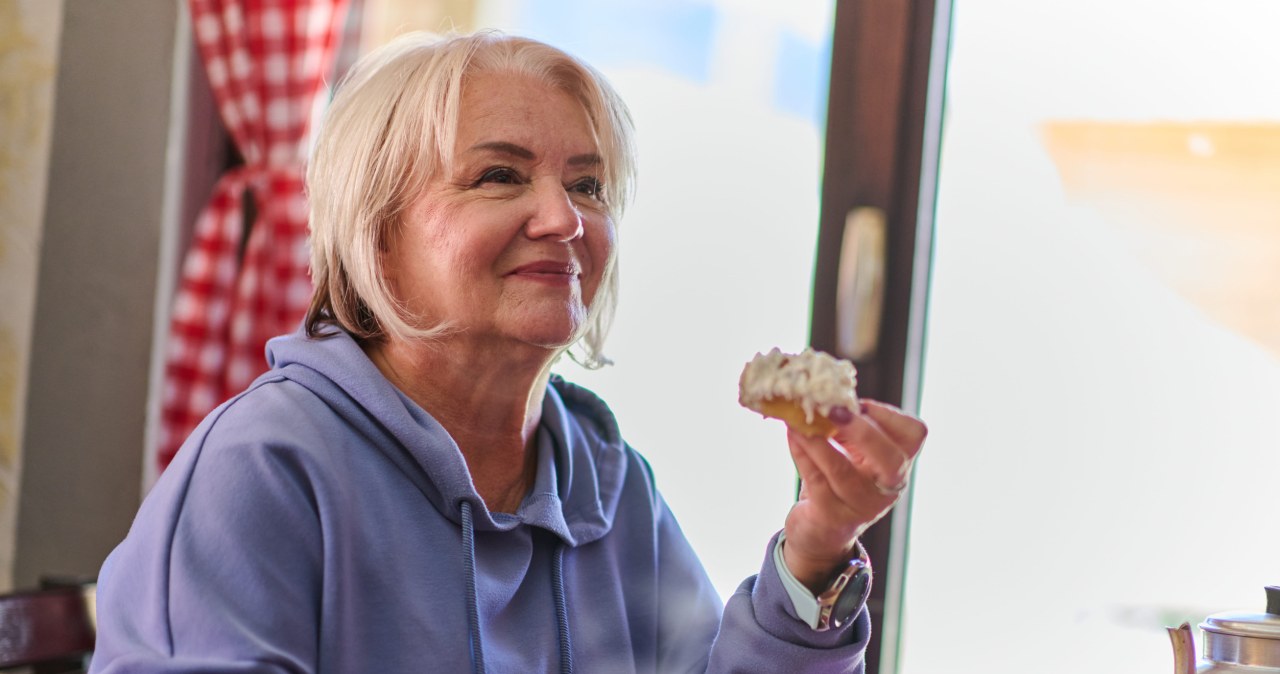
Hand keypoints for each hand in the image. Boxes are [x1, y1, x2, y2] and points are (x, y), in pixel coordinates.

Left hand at [781, 400, 926, 591]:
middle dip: (863, 432)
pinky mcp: (832, 517)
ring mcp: (862, 506)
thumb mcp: (853, 450)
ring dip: (818, 441)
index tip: (858, 403)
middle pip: (891, 460)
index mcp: (899, 464)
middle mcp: (888, 488)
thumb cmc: (840, 477)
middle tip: (833, 410)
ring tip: (798, 420)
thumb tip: (825, 390)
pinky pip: (816, 481)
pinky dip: (802, 454)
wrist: (821, 530)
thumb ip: (848, 424)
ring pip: (842, 471)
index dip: (888, 415)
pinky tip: (792, 436)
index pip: (914, 435)